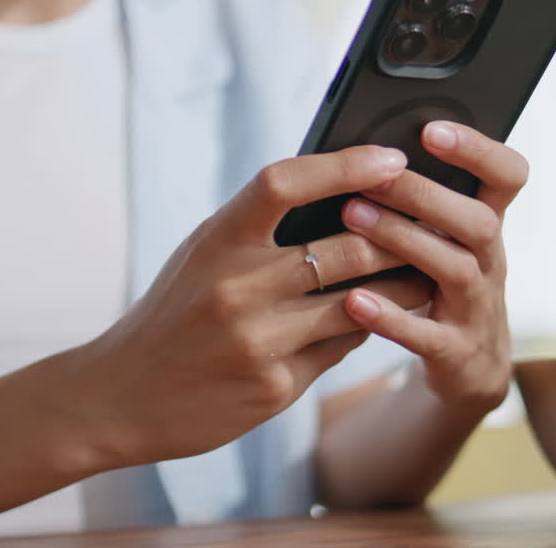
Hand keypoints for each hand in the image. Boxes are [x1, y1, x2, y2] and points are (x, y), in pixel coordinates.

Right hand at [75, 145, 433, 466]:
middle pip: (346, 247)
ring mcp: (258, 341)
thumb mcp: (201, 257)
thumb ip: (257, 229)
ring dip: (403, 284)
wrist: (120, 397)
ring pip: (361, 303)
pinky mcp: (275, 386)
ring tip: (432, 266)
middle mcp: (237, 287)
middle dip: (399, 233)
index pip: (284, 183)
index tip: (391, 158)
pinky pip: (342, 347)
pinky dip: (369, 326)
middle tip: (435, 219)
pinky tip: (386, 315)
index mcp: (216, 241)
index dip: (344, 165)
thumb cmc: (172, 314)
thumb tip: (340, 197)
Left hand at [337, 121, 526, 412]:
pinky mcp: (456, 354)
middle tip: (372, 174)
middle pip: (477, 221)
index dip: (479, 149)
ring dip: (403, 239)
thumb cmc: (437, 286)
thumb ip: (416, 200)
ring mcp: (477, 310)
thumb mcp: (440, 239)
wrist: (469, 370)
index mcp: (484, 226)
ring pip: (454, 269)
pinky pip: (427, 336)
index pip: (507, 176)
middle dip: (424, 193)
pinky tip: (353, 299)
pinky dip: (391, 316)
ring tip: (352, 216)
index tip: (431, 129)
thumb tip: (358, 148)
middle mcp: (489, 262)